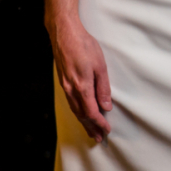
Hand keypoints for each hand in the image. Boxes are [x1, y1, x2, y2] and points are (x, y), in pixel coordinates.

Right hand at [50, 17, 112, 142]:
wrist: (64, 32)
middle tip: (98, 138)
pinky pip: (71, 102)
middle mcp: (71, 89)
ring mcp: (65, 86)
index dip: (99, 123)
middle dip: (91, 128)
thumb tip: (106, 106)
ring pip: (75, 110)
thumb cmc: (83, 45)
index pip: (92, 112)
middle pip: (82, 115)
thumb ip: (103, 88)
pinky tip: (81, 112)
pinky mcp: (63, 80)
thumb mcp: (100, 65)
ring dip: (84, 122)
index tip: (107, 130)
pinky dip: (78, 111)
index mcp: (82, 87)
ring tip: (90, 130)